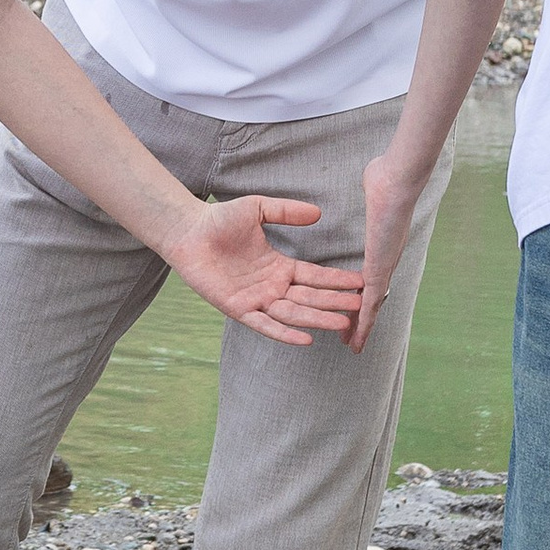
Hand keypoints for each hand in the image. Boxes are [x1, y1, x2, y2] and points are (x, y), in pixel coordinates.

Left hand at [162, 193, 365, 346]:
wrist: (188, 231)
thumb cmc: (220, 220)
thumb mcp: (259, 209)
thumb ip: (287, 212)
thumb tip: (318, 213)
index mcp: (279, 267)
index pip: (315, 277)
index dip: (337, 281)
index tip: (361, 283)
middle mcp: (272, 286)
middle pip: (309, 298)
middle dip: (334, 303)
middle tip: (360, 308)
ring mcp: (256, 299)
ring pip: (293, 313)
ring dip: (317, 319)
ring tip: (342, 324)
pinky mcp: (238, 309)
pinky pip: (264, 324)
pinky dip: (284, 333)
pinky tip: (306, 339)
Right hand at [349, 151, 430, 353]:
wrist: (397, 180)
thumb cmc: (387, 176)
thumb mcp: (374, 184)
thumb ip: (373, 188)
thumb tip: (374, 177)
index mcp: (385, 244)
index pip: (373, 275)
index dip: (364, 291)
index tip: (355, 302)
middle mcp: (387, 260)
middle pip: (374, 296)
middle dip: (363, 316)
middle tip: (353, 334)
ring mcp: (384, 267)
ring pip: (372, 307)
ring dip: (362, 328)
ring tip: (352, 346)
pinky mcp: (379, 272)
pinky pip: (369, 305)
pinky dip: (362, 325)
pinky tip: (354, 339)